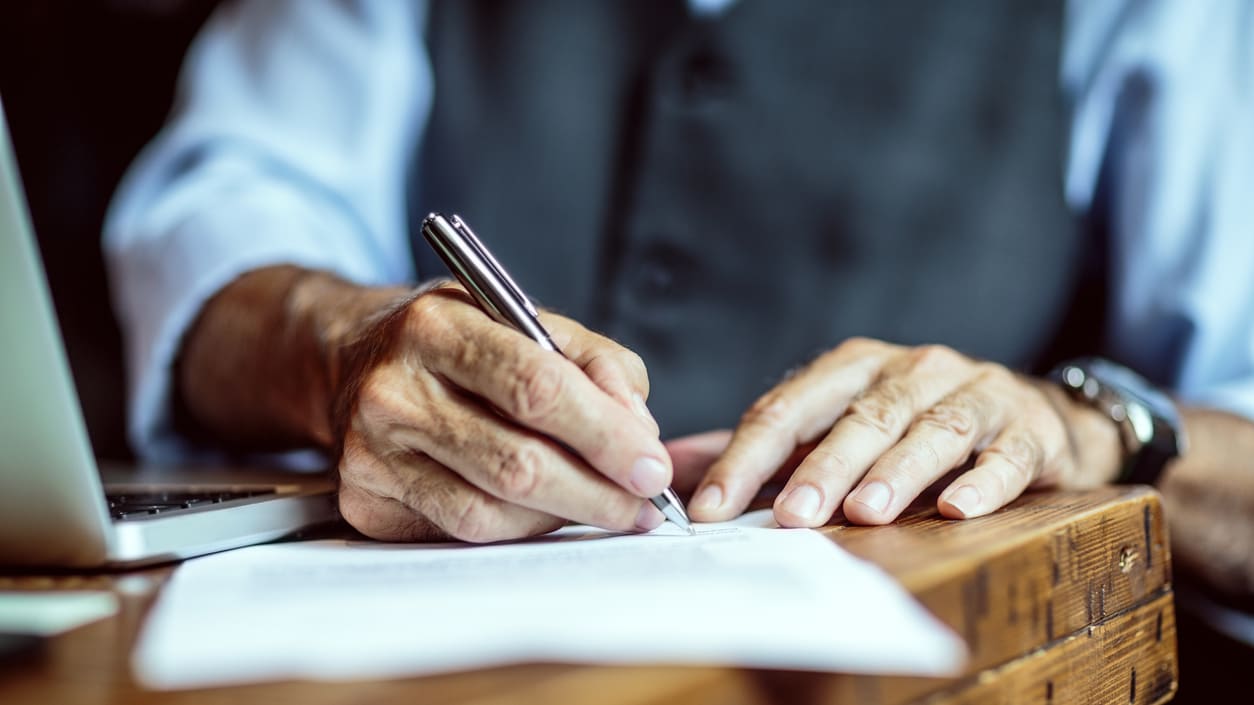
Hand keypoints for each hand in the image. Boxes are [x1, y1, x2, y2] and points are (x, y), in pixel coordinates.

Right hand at [331, 283, 670, 541]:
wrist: (354, 360)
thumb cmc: (458, 344)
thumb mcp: (527, 322)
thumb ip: (596, 364)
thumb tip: (639, 430)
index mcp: (437, 325)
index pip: (535, 386)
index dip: (605, 433)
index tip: (651, 465)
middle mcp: (393, 388)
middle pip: (516, 462)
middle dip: (598, 491)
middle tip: (644, 504)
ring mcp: (371, 451)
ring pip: (491, 511)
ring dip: (564, 516)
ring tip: (603, 505)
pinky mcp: (365, 500)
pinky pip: (463, 532)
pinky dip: (521, 529)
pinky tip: (547, 511)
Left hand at [686, 338, 1121, 525]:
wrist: (1034, 417)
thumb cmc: (913, 425)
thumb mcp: (835, 424)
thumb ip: (762, 447)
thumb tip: (673, 466)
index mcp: (853, 368)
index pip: (789, 409)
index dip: (748, 458)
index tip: (712, 510)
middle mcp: (913, 370)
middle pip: (861, 418)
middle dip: (822, 468)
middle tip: (791, 516)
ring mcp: (976, 393)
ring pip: (932, 431)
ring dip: (897, 472)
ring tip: (866, 513)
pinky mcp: (1030, 428)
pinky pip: (1007, 453)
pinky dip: (984, 480)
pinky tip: (959, 509)